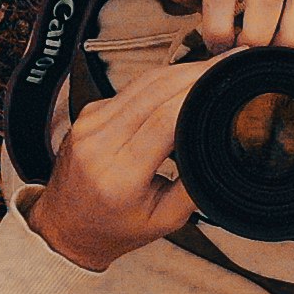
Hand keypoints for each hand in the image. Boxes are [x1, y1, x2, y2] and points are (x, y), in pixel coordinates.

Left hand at [26, 57, 205, 270]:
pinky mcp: (88, 113)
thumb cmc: (115, 229)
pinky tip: (180, 82)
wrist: (66, 227)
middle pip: (153, 92)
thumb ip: (195, 185)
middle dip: (193, 74)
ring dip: (178, 71)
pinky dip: (158, 82)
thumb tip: (222, 147)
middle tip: (226, 65)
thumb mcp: (166, 219)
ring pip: (141, 83)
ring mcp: (89, 124)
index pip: (163, 121)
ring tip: (210, 68)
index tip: (224, 81)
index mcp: (119, 176)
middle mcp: (98, 144)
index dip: (195, 94)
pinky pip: (129, 89)